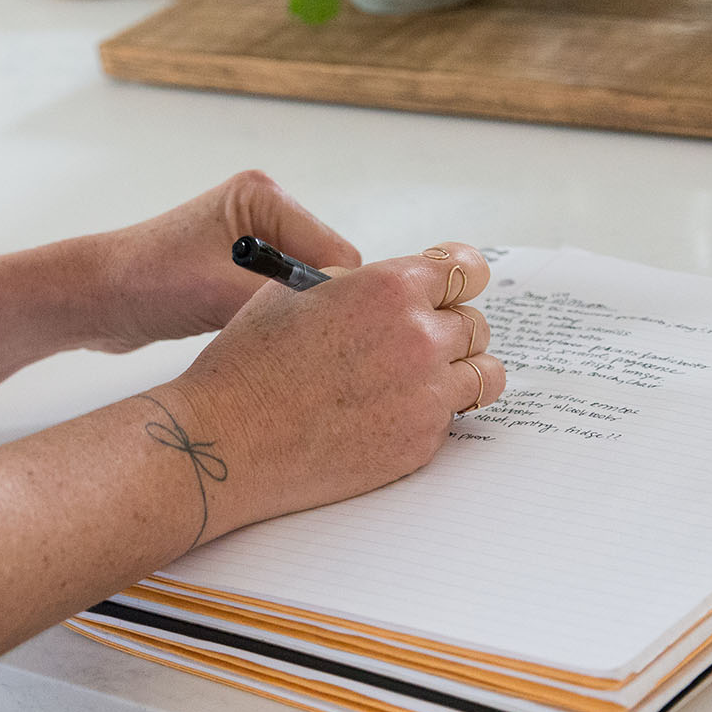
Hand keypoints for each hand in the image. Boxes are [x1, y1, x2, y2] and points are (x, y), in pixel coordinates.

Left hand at [81, 170, 361, 352]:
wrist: (92, 300)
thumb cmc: (146, 283)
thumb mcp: (223, 292)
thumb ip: (288, 301)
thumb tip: (340, 322)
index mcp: (263, 195)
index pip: (337, 252)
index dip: (334, 296)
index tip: (323, 335)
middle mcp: (262, 211)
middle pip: (327, 270)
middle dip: (313, 308)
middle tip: (296, 345)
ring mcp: (251, 242)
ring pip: (304, 292)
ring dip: (291, 318)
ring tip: (263, 340)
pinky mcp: (237, 271)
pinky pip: (279, 302)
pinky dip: (273, 323)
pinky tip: (251, 339)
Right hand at [157, 243, 506, 534]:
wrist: (229, 439)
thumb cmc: (250, 362)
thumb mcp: (295, 291)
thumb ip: (356, 283)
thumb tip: (389, 288)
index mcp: (391, 288)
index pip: (465, 268)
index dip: (458, 277)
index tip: (452, 288)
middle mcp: (420, 338)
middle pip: (476, 324)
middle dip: (451, 327)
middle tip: (419, 341)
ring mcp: (426, 395)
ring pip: (483, 374)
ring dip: (458, 372)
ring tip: (422, 378)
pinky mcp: (421, 443)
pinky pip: (450, 419)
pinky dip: (429, 413)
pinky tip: (387, 413)